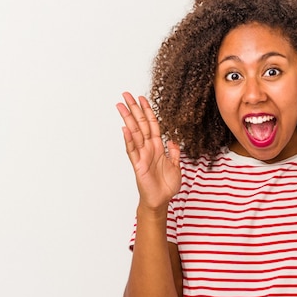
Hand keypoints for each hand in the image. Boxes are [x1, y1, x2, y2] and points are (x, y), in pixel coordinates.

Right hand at [116, 92, 180, 212]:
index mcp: (158, 147)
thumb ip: (174, 152)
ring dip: (128, 119)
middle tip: (126, 95)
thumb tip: (173, 139)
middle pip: (140, 124)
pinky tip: (125, 128)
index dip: (148, 111)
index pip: (152, 124)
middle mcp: (149, 148)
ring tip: (121, 106)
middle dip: (134, 109)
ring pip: (134, 133)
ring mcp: (142, 155)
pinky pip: (132, 150)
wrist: (161, 201)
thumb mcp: (176, 166)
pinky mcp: (138, 165)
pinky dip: (129, 139)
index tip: (142, 98)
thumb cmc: (166, 185)